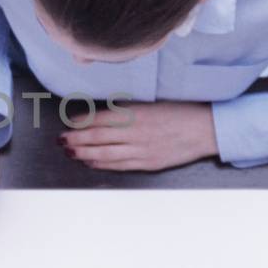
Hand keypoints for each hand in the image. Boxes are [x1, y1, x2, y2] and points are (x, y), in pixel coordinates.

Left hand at [62, 101, 217, 172]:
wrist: (206, 129)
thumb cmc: (180, 111)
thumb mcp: (151, 102)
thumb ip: (127, 108)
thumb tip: (102, 112)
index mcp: (136, 113)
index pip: (100, 118)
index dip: (81, 122)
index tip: (69, 123)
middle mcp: (136, 132)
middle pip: (98, 137)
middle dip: (76, 139)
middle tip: (61, 140)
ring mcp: (142, 150)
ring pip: (105, 154)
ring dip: (84, 153)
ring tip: (70, 151)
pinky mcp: (148, 163)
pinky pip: (120, 165)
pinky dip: (102, 164)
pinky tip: (91, 162)